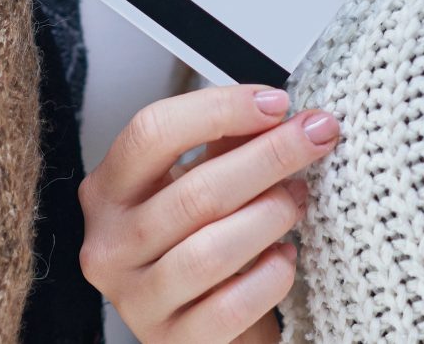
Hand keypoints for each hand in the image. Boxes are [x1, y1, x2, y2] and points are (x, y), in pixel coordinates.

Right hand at [78, 85, 340, 342]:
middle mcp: (110, 245)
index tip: (276, 103)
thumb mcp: (199, 183)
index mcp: (109, 191)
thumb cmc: (200, 244)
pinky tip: (284, 258)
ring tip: (297, 200)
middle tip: (315, 137)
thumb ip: (227, 144)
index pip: (151, 132)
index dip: (219, 109)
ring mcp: (136, 299)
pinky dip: (269, 277)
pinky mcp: (172, 341)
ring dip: (269, 217)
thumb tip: (279, 114)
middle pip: (194, 191)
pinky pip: (230, 307)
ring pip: (210, 252)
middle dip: (268, 157)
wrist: (204, 327)